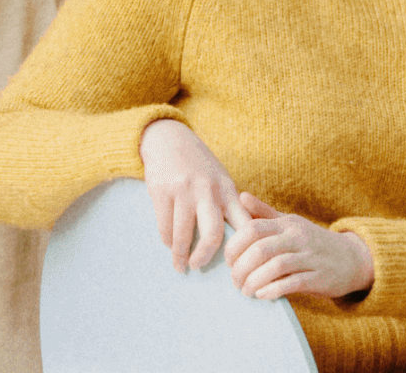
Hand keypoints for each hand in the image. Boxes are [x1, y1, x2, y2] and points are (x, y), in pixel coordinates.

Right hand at [138, 119, 249, 272]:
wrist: (169, 138)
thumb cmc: (199, 165)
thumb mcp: (220, 179)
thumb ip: (229, 205)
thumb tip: (239, 244)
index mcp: (227, 189)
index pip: (243, 223)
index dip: (242, 249)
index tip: (235, 265)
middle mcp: (208, 189)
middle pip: (212, 235)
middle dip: (205, 257)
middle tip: (199, 267)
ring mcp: (184, 190)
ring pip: (183, 236)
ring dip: (180, 256)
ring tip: (180, 265)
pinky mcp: (163, 190)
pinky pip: (165, 227)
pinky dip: (168, 241)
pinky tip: (169, 244)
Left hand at [225, 192, 373, 300]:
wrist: (351, 258)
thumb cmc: (312, 241)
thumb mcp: (290, 223)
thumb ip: (265, 213)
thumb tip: (241, 196)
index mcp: (287, 224)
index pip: (253, 228)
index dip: (235, 245)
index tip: (228, 261)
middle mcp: (297, 237)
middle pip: (261, 249)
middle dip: (242, 268)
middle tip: (234, 281)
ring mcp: (309, 257)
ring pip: (275, 266)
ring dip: (255, 281)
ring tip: (245, 290)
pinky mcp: (319, 277)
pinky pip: (293, 282)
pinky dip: (273, 289)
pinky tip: (262, 295)